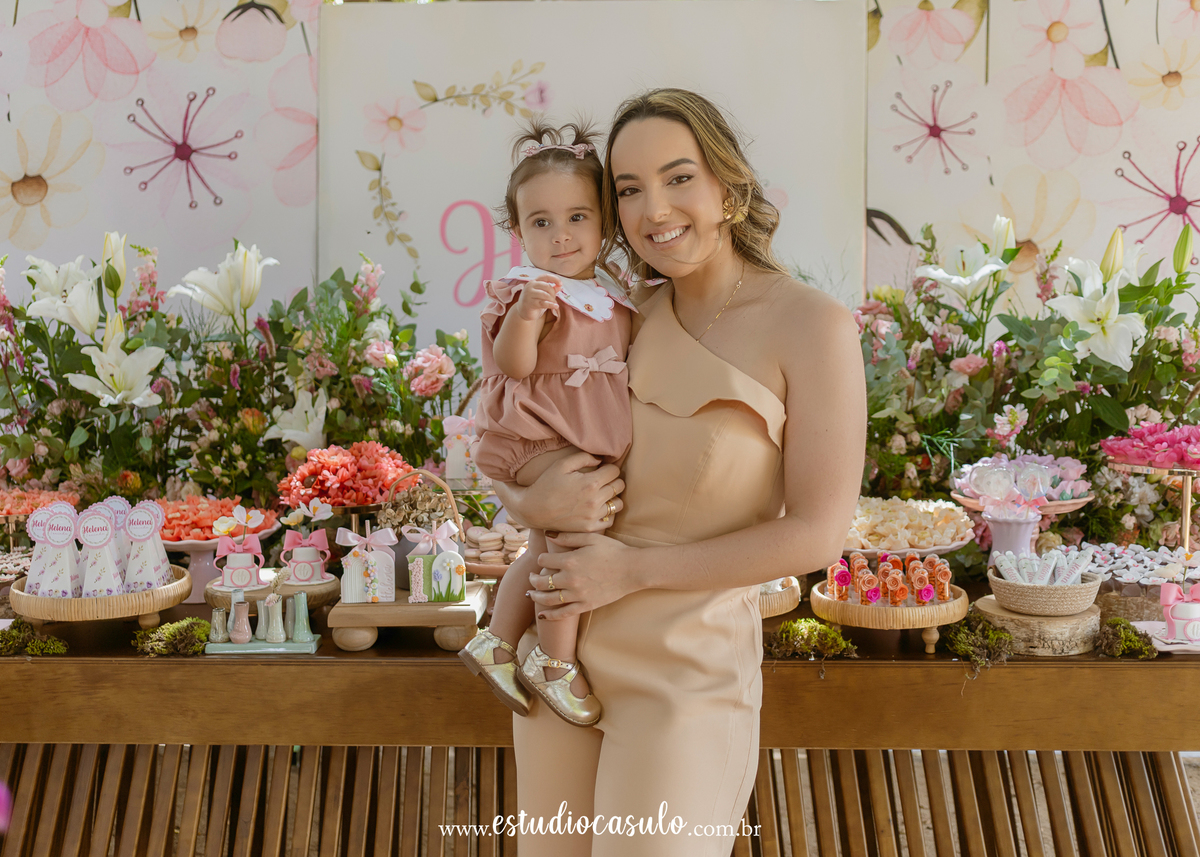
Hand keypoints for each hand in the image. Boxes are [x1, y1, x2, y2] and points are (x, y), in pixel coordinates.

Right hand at [494, 451, 623, 532]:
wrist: (533, 510)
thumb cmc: (546, 484)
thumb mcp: (562, 464)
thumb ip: (584, 457)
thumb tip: (600, 460)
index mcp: (590, 483)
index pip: (615, 471)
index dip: (609, 468)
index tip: (601, 469)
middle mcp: (595, 500)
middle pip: (620, 486)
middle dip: (613, 480)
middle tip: (602, 480)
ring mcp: (593, 516)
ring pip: (619, 504)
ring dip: (613, 497)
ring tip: (601, 495)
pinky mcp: (590, 528)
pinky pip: (611, 520)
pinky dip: (608, 513)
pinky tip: (598, 508)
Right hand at [515, 278, 560, 321]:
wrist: (522, 312)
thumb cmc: (534, 302)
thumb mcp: (542, 294)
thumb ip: (550, 289)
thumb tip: (559, 286)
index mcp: (533, 282)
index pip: (545, 276)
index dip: (554, 279)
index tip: (561, 284)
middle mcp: (530, 286)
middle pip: (547, 286)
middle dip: (553, 293)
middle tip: (554, 299)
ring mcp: (529, 294)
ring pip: (546, 295)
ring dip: (552, 300)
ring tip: (554, 304)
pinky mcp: (530, 303)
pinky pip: (544, 303)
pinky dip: (551, 305)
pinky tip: (555, 306)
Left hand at [527, 533, 638, 618]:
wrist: (632, 570)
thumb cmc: (613, 551)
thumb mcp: (591, 538)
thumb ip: (568, 537)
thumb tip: (548, 534)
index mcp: (570, 561)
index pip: (544, 560)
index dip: (541, 559)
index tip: (542, 559)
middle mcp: (570, 579)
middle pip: (542, 581)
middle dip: (533, 579)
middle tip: (532, 577)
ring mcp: (577, 594)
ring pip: (548, 599)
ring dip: (536, 597)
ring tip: (531, 594)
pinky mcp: (585, 605)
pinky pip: (563, 613)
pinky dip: (550, 616)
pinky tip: (542, 615)